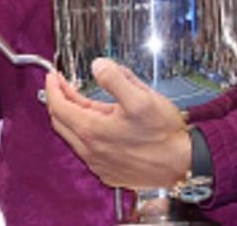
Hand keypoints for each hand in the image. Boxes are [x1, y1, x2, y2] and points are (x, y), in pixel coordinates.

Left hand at [44, 58, 189, 189]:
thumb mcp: (141, 98)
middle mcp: (91, 151)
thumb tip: (98, 66)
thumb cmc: (165, 136)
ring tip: (82, 101)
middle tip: (63, 84)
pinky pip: (86, 150)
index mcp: (93, 130)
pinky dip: (84, 133)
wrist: (183, 166)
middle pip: (61, 122)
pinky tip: (98, 124)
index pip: (58, 106)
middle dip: (59, 99)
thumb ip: (116, 79)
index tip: (53, 76)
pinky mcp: (109, 172)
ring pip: (73, 137)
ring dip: (72, 116)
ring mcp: (99, 164)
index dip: (52, 87)